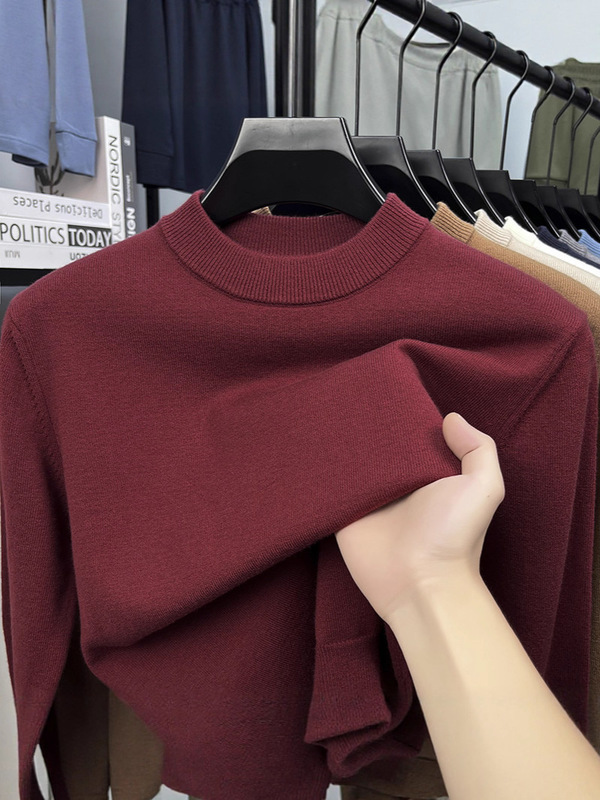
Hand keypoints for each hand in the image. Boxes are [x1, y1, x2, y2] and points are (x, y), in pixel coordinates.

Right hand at [334, 412, 504, 623]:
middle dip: (366, 426)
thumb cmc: (455, 537)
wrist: (421, 583)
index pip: (411, 438)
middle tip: (348, 396)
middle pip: (377, 448)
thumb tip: (450, 418)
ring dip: (339, 445)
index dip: (402, 417)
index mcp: (427, 475)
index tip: (386, 391)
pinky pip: (328, 489)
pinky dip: (319, 472)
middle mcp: (397, 485)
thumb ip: (478, 449)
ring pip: (350, 464)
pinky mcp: (343, 515)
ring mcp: (368, 500)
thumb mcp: (483, 488)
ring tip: (324, 413)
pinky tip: (309, 446)